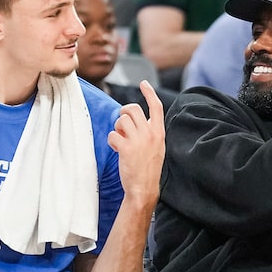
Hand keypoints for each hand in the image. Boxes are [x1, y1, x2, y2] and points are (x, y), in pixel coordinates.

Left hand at [108, 80, 165, 199]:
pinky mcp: (126, 148)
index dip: (149, 93)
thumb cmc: (148, 168)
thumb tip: (136, 119)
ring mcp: (139, 140)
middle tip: (122, 122)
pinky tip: (117, 149)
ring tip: (121, 140)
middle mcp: (150, 133)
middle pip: (133, 108)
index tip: (144, 83)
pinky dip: (112, 141)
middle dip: (123, 112)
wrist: (144, 188)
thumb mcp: (157, 146)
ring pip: (121, 120)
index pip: (156, 106)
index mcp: (159, 132)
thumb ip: (150, 131)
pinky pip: (113, 134)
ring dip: (117, 128)